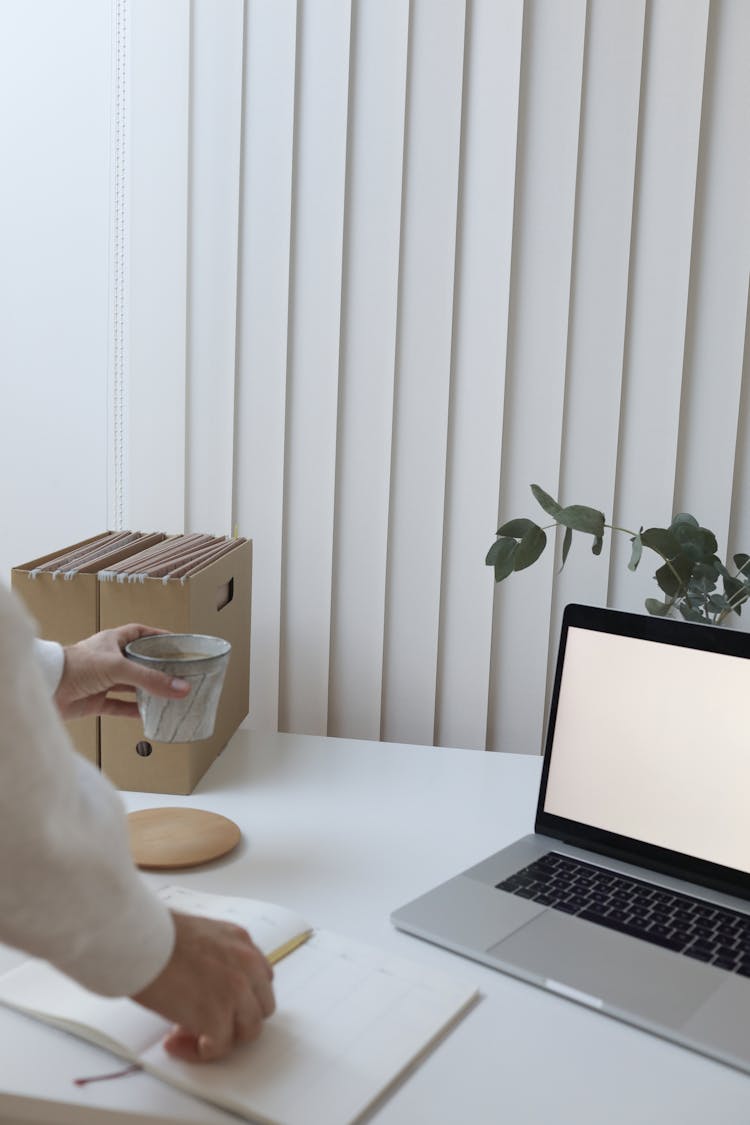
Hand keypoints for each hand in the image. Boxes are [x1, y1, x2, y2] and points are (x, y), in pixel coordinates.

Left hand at [54, 624, 190, 719]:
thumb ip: (150, 679)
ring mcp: (101, 681)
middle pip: (137, 661)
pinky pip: (118, 706)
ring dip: (146, 691)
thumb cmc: (75, 666)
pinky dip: (132, 711)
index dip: (156, 635)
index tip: (173, 641)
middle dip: (155, 666)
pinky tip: (146, 715)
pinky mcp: (94, 701)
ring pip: (129, 685)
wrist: (47, 688)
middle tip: (176, 671)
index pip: (139, 633)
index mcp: (111, 642)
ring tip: (166, 694)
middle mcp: (107, 660)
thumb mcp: (118, 667)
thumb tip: (181, 687)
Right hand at [133, 912, 274, 1060]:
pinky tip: (173, 1041)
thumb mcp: (199, 934)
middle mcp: (246, 964)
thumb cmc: (154, 934)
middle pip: (260, 1007)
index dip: (241, 997)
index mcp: (241, 941)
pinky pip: (219, 1047)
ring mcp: (236, 991)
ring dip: (219, 1038)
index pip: (260, 978)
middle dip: (235, 1019)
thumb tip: (204, 983)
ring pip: (248, 1031)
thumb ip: (214, 957)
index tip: (217, 1003)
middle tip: (204, 1023)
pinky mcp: (217, 1016)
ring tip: (183, 1033)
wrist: (140, 940)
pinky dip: (198, 1051)